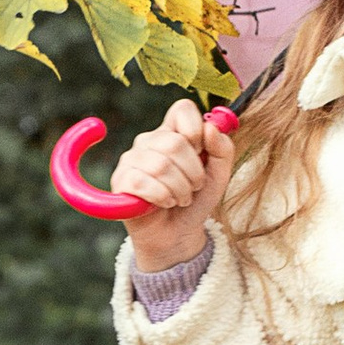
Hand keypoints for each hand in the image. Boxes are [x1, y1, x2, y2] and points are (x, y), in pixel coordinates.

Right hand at [112, 97, 237, 269]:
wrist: (178, 234)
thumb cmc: (196, 200)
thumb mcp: (219, 174)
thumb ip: (222, 148)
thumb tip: (210, 128)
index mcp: (172, 132)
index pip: (182, 109)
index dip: (197, 130)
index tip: (201, 152)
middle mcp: (148, 141)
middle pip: (176, 143)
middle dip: (194, 172)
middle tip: (194, 187)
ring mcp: (131, 160)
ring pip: (161, 165)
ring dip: (180, 189)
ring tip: (181, 198)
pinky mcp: (121, 181)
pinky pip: (143, 182)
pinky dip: (162, 197)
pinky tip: (164, 203)